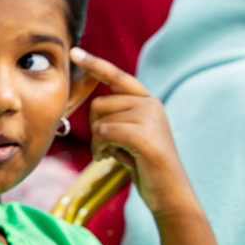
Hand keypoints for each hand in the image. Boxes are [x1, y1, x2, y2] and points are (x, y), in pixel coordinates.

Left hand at [71, 48, 198, 218]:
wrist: (169, 193)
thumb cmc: (144, 166)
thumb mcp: (129, 135)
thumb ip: (117, 117)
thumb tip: (95, 105)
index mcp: (147, 101)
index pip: (117, 77)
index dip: (95, 64)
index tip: (75, 52)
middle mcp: (151, 104)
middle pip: (99, 104)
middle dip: (94, 129)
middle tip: (106, 147)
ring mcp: (150, 119)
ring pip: (100, 120)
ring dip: (98, 142)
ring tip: (113, 154)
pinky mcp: (145, 136)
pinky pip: (105, 133)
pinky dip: (101, 148)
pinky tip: (112, 159)